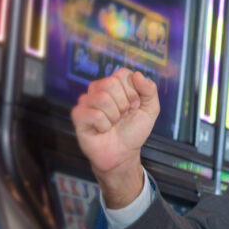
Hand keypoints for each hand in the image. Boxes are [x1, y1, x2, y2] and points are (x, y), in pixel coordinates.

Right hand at [70, 68, 158, 205]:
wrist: (124, 154)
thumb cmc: (133, 131)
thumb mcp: (150, 109)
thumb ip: (150, 90)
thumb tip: (138, 75)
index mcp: (115, 84)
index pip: (123, 74)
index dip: (133, 92)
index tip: (134, 106)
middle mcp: (99, 89)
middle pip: (111, 83)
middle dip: (124, 104)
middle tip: (122, 116)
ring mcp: (86, 101)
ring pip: (102, 98)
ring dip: (114, 116)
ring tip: (113, 123)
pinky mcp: (78, 115)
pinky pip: (95, 114)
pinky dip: (104, 126)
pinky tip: (103, 130)